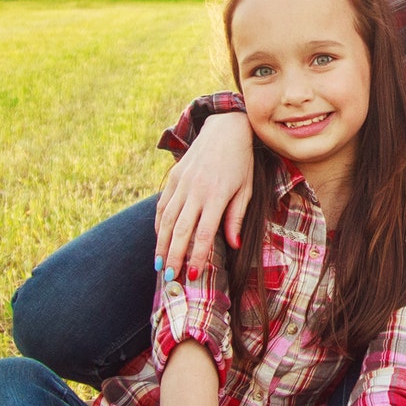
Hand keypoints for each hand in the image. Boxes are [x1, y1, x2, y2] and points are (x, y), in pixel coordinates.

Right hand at [155, 112, 253, 280]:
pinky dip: (158, 224)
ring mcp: (182, 182)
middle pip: (180, 230)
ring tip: (159, 264)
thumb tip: (234, 245)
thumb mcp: (246, 189)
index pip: (204, 233)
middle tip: (169, 277)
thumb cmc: (241, 163)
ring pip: (166, 219)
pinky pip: (163, 205)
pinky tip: (158, 239)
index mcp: (217, 195)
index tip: (191, 274)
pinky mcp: (174, 176)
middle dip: (173, 256)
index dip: (196, 255)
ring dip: (161, 244)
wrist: (226, 128)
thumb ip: (237, 217)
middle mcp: (196, 190)